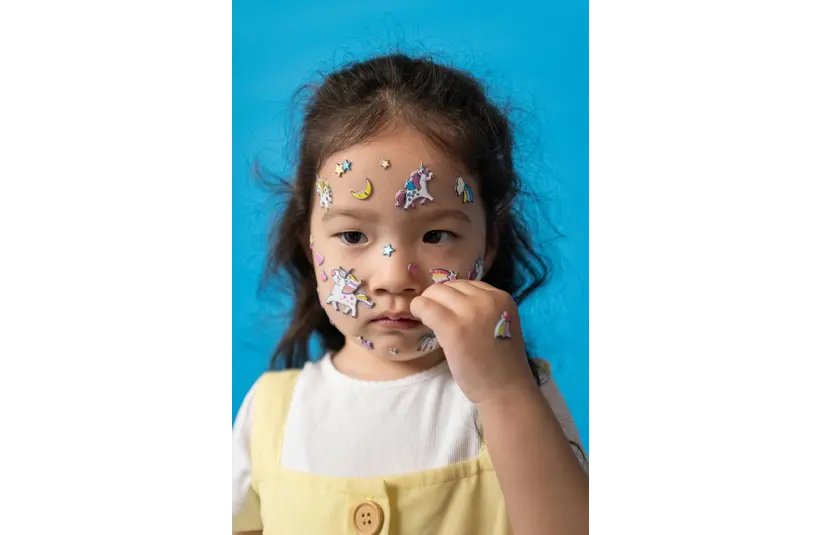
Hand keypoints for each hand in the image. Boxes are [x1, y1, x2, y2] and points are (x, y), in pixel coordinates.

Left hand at [410, 280, 535, 405]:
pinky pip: (425, 306)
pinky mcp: (453, 327)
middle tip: (437, 319)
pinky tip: (423, 323)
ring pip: (435, 293)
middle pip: (449, 286)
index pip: (466, 284)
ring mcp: (470, 312)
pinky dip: (418, 311)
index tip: (451, 314)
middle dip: (438, 300)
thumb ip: (480, 308)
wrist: (506, 390)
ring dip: (428, 305)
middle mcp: (487, 299)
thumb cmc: (500, 363)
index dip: (453, 298)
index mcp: (501, 297)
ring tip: (432, 323)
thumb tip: (446, 298)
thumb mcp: (498, 324)